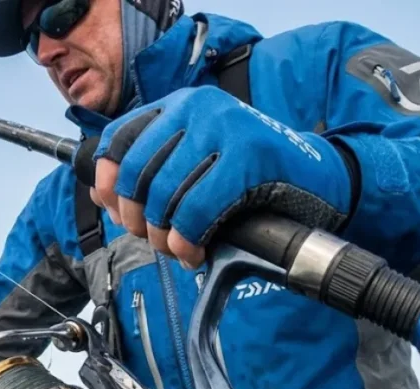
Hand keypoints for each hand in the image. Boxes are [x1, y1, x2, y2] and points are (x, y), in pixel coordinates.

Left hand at [89, 86, 354, 268]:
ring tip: (176, 249)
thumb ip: (151, 173)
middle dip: (135, 216)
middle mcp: (197, 107)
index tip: (117, 212)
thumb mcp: (194, 164)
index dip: (107, 182)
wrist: (315, 177)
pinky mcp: (249, 154)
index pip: (118, 139)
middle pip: (137, 171)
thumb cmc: (248, 177)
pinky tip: (192, 251)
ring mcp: (224, 125)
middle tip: (151, 239)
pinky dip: (187, 238)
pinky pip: (197, 206)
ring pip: (163, 191)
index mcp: (178, 106)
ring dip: (162, 234)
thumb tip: (104, 196)